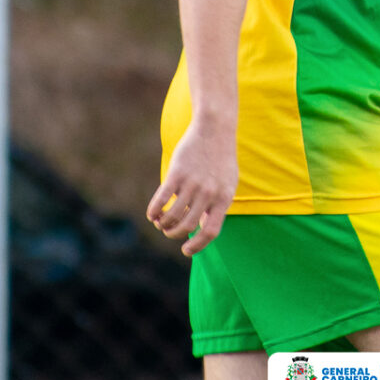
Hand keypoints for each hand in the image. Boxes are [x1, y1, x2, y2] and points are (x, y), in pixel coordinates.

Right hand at [146, 117, 236, 256]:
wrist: (215, 128)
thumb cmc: (221, 158)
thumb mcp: (228, 183)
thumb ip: (218, 206)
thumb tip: (203, 228)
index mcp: (224, 198)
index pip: (210, 232)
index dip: (197, 245)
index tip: (186, 251)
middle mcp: (209, 193)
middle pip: (187, 225)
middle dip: (174, 234)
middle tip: (169, 232)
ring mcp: (193, 183)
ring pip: (172, 215)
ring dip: (163, 224)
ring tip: (160, 223)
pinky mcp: (177, 173)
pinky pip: (161, 199)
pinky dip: (154, 211)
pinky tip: (152, 215)